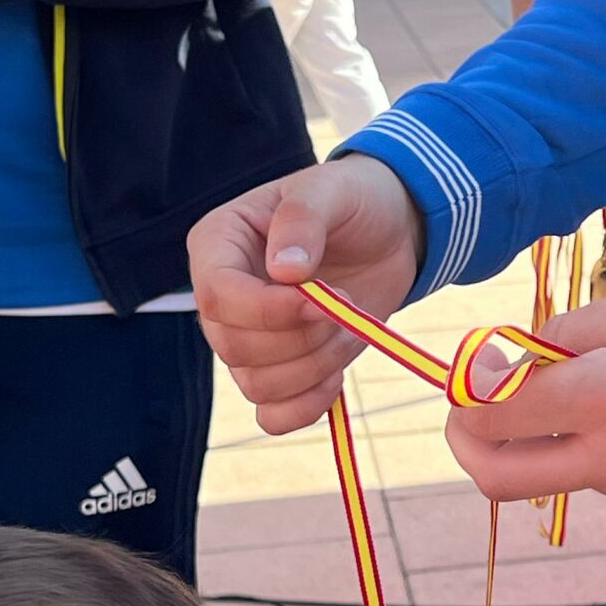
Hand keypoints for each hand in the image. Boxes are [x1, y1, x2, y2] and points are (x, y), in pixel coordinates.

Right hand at [190, 155, 426, 431]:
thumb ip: (303, 220)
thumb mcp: (331, 190)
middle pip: (236, 348)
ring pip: (257, 385)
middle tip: (345, 307)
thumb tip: (284, 271)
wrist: (388, 231)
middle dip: (302, 338)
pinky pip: (272, 415)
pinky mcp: (278, 370)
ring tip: (350, 327)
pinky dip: (307, 407)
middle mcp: (222, 297)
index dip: (268, 310)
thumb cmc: (353, 199)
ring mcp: (247, 338)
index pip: (217, 296)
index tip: (323, 301)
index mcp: (218, 244)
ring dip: (316, 367)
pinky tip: (337, 377)